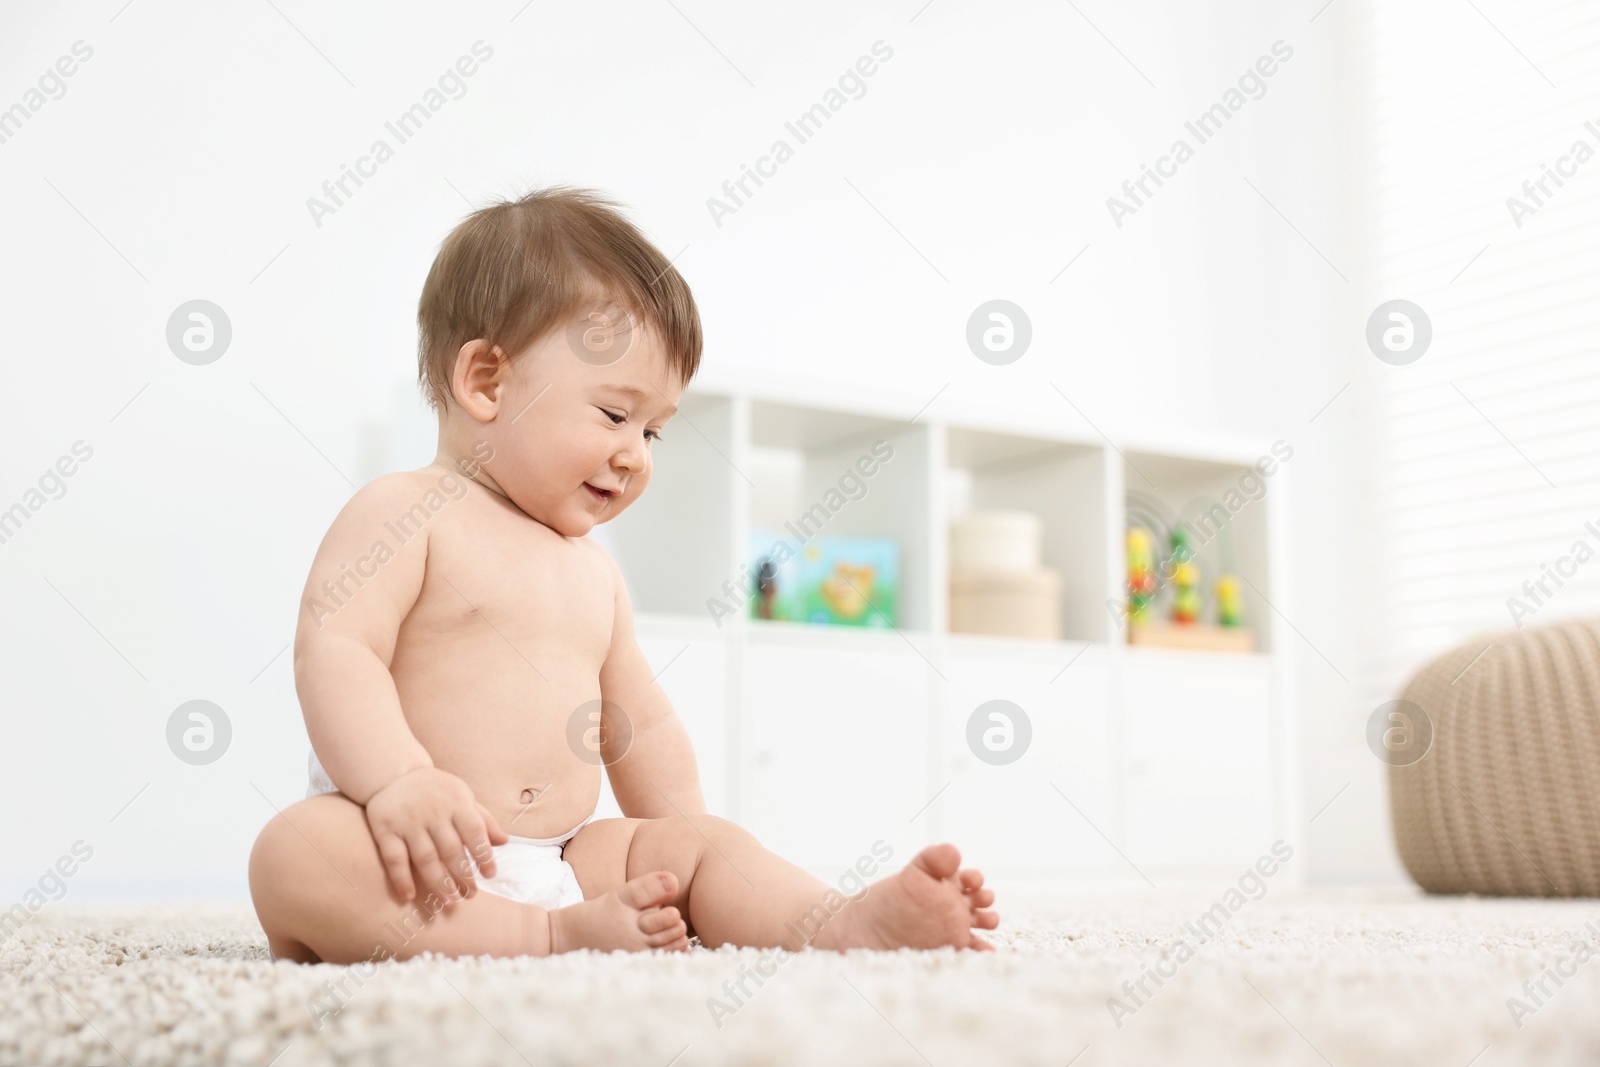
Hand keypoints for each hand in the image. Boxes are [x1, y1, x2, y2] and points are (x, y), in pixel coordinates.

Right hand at [365, 766, 508, 903]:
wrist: (393, 773)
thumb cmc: (436, 790)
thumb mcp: (463, 796)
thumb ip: (483, 819)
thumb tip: (504, 842)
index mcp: (456, 803)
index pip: (475, 832)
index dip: (484, 855)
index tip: (491, 875)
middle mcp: (433, 813)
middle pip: (451, 850)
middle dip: (463, 875)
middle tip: (471, 895)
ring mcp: (408, 822)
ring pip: (425, 858)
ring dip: (438, 882)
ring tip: (450, 900)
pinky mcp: (385, 829)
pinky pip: (394, 858)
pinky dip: (401, 878)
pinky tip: (410, 896)